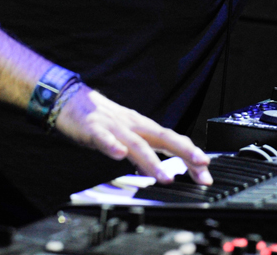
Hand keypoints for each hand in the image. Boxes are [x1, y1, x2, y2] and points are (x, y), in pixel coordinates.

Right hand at [53, 83, 211, 185]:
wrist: (71, 99)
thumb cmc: (101, 120)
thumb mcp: (127, 136)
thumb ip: (143, 153)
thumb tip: (161, 170)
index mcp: (143, 127)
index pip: (172, 140)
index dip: (190, 154)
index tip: (206, 172)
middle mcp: (133, 125)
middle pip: (162, 137)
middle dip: (184, 152)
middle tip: (202, 166)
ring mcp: (114, 126)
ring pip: (136, 143)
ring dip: (152, 161)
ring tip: (165, 177)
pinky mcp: (93, 128)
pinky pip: (103, 138)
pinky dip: (112, 146)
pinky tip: (119, 155)